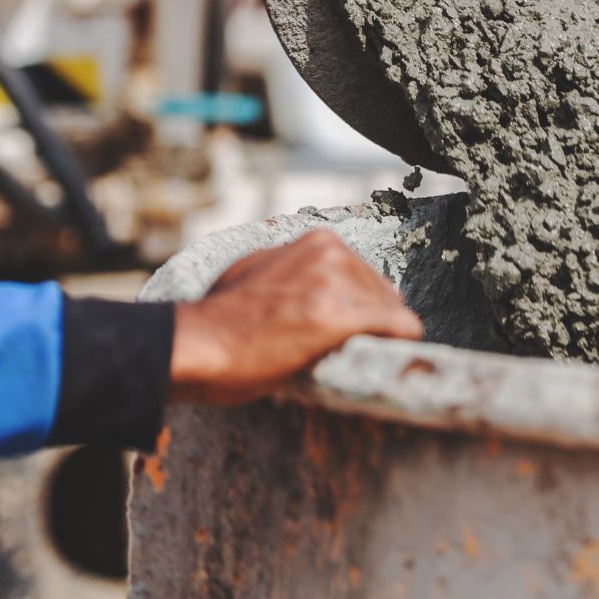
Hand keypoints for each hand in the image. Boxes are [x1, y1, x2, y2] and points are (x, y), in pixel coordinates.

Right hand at [168, 229, 422, 404]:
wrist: (198, 342)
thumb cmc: (220, 316)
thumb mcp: (260, 270)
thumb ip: (295, 271)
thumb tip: (318, 286)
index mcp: (316, 242)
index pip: (363, 274)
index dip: (360, 304)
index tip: (352, 328)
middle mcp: (332, 254)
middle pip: (382, 290)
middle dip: (371, 320)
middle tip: (353, 348)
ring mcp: (338, 283)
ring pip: (391, 310)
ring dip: (379, 335)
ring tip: (356, 357)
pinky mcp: (341, 317)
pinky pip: (399, 326)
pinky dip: (400, 342)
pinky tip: (394, 355)